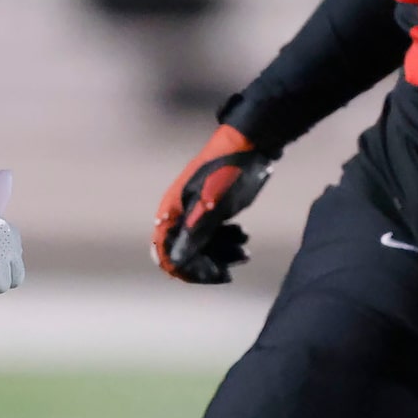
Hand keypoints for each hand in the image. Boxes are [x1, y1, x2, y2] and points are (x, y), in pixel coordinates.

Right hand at [153, 123, 269, 283]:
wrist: (250, 144)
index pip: (167, 254)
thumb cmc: (229, 172)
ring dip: (222, 252)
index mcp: (171, 212)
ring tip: (245, 250)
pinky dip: (226, 240)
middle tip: (236, 263)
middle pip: (184, 252)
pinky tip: (243, 237)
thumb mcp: (213, 205)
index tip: (216, 273)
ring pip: (201, 244)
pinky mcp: (209, 207)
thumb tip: (176, 262)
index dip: (189, 269)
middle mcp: (177, 214)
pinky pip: (211, 234)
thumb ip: (194, 234)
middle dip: (210, 262)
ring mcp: (193, 210)